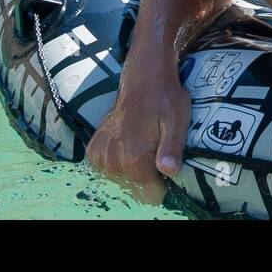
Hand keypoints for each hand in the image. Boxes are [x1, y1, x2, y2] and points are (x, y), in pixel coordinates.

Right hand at [85, 71, 189, 206]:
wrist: (144, 79)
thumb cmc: (165, 100)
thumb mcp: (177, 122)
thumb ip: (172, 148)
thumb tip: (169, 170)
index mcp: (134, 158)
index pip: (151, 192)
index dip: (163, 181)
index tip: (165, 163)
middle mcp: (114, 160)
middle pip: (135, 188)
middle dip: (147, 176)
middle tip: (154, 150)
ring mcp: (102, 155)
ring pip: (121, 180)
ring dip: (131, 170)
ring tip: (141, 146)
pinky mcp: (94, 149)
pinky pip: (105, 170)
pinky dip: (116, 162)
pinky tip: (126, 147)